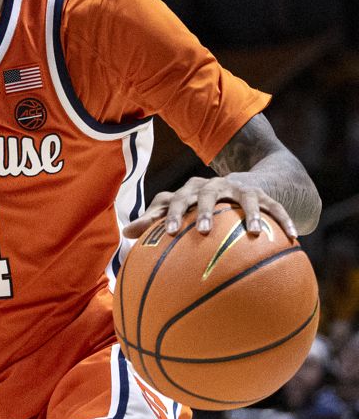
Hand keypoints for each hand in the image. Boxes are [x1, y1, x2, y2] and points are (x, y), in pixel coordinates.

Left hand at [123, 174, 297, 239]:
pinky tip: (294, 238)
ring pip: (245, 199)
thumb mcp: (180, 208)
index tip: (163, 233)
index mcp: (190, 191)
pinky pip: (276, 208)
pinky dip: (283, 220)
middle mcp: (214, 187)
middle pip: (206, 195)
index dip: (167, 214)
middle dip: (203, 211)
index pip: (173, 199)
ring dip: (248, 214)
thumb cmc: (202, 203)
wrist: (245, 180)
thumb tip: (124, 236)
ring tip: (253, 231)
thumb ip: (154, 221)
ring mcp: (240, 189)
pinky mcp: (264, 195)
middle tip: (200, 231)